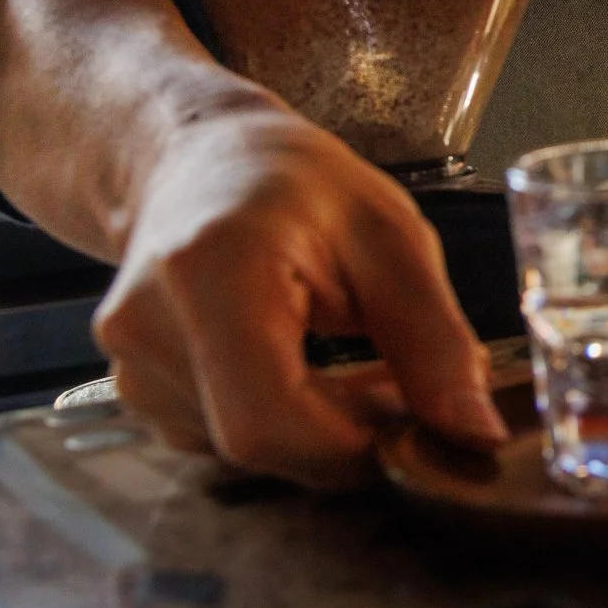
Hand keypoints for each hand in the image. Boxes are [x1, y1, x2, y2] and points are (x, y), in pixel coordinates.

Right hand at [93, 98, 505, 488]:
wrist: (200, 158)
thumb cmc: (296, 182)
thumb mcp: (391, 237)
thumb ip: (434, 340)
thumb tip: (476, 431)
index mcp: (213, 272)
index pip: (269, 421)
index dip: (355, 446)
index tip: (420, 426)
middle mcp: (148, 327)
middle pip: (260, 442)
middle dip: (352, 434)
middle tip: (406, 384)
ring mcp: (131, 365)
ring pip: (247, 449)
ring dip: (323, 428)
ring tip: (360, 361)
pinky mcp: (135, 389)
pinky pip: (225, 438)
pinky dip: (285, 420)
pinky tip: (311, 368)